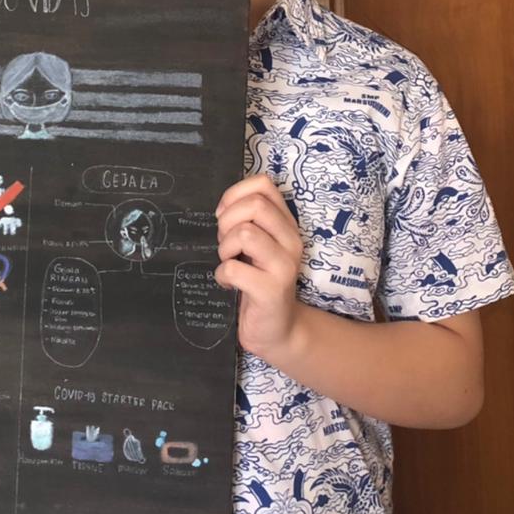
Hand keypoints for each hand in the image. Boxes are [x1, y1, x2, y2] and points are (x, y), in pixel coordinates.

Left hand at [214, 174, 303, 359]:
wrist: (278, 329)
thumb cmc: (260, 279)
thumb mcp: (258, 244)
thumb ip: (247, 220)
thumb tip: (223, 207)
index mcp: (287, 224)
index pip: (264, 184)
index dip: (235, 193)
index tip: (224, 214)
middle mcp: (291, 241)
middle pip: (255, 205)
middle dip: (228, 220)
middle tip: (225, 242)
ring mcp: (284, 266)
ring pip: (245, 233)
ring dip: (225, 247)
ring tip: (228, 261)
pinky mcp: (272, 291)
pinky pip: (234, 269)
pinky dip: (222, 274)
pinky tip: (228, 283)